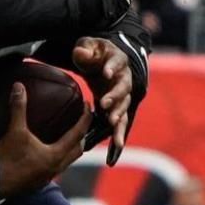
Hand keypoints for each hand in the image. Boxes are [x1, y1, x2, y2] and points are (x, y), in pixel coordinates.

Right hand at [0, 84, 91, 198]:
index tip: (88, 107)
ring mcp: (47, 177)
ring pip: (67, 162)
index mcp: (55, 155)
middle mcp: (56, 167)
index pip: (78, 134)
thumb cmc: (7, 159)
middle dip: (82, 136)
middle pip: (78, 150)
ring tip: (67, 137)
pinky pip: (54, 169)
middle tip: (82, 123)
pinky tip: (47, 153)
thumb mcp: (14, 131)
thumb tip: (19, 87)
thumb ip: (18, 108)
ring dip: (71, 149)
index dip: (85, 118)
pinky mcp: (37, 183)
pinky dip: (57, 159)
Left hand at [72, 36, 132, 162]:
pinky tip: (112, 158)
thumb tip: (80, 54)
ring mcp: (123, 97)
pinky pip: (119, 127)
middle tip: (106, 107)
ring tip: (114, 134)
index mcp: (118, 62)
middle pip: (122, 91)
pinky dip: (117, 141)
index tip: (106, 74)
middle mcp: (124, 80)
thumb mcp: (88, 46)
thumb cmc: (95, 52)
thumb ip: (84, 50)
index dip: (112, 68)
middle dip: (115, 99)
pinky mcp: (118, 110)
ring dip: (118, 122)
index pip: (116, 64)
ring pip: (124, 111)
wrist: (106, 61)